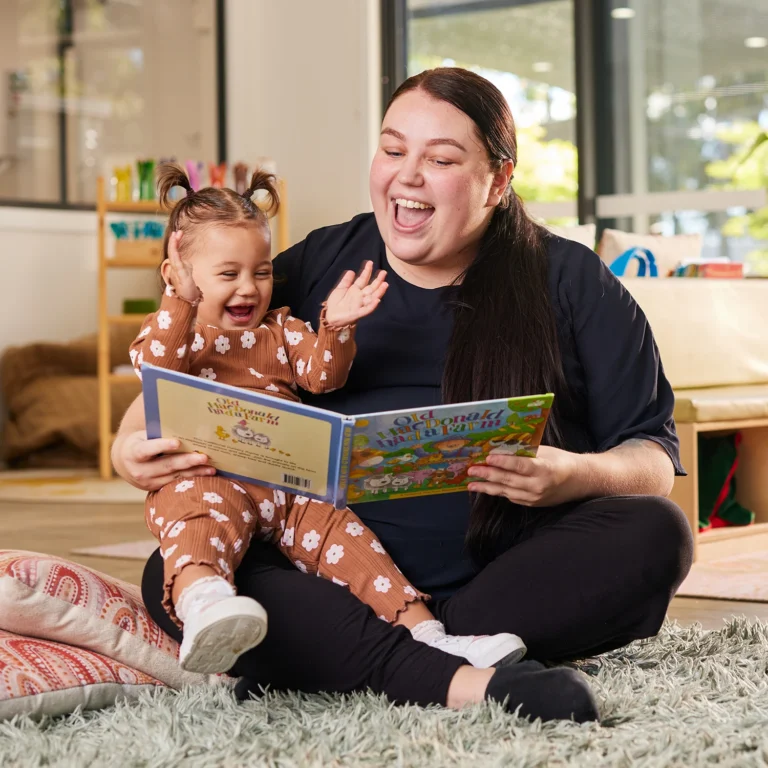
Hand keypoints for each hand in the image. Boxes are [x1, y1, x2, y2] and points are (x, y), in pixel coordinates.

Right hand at [113, 430, 214, 491]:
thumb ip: (159, 432)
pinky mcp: (156, 489)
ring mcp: (149, 482)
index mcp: (134, 452)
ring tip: (211, 468)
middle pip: (167, 465)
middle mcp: (140, 470)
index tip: (177, 442)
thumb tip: (185, 423)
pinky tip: (206, 474)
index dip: (162, 445)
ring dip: (195, 472)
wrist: (125, 462)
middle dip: (187, 461)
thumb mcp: (143, 435)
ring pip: (175, 477)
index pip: (147, 449)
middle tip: (204, 457)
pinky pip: (177, 483)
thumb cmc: (140, 442)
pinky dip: (192, 478)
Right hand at [166, 231, 200, 303]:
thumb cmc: (188, 289)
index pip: (175, 252)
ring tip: (175, 235)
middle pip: (172, 252)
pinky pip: (177, 263)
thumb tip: (187, 261)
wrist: (188, 300)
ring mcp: (177, 272)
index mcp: (177, 266)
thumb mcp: (188, 274)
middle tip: (177, 232)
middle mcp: (175, 268)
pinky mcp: (181, 276)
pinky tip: (176, 248)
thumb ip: (187, 266)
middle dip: (174, 241)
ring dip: (174, 245)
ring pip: (173, 256)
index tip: (178, 233)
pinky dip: (175, 255)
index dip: (175, 242)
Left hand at [325, 261, 387, 326]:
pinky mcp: (358, 313)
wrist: (330, 315)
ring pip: (372, 297)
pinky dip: (372, 305)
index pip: (363, 279)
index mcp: (355, 290)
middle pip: (371, 288)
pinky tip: (377, 300)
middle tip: (384, 272)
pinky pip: (367, 309)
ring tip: (385, 284)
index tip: (370, 263)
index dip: (367, 271)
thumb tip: (351, 271)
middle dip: (378, 280)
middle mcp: (360, 296)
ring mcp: (360, 304)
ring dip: (379, 292)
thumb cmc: (335, 302)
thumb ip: (346, 281)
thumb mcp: (339, 289)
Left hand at [466, 446, 589, 506]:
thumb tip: (501, 447)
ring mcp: (534, 498)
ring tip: (471, 483)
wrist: (579, 481)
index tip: (487, 457)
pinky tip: (485, 487)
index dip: (503, 462)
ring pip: (506, 491)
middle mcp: (539, 486)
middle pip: (509, 480)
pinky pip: (511, 497)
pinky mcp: (531, 504)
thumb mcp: (545, 451)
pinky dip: (497, 491)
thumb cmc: (560, 461)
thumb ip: (525, 452)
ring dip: (487, 487)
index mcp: (545, 469)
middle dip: (488, 475)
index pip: (520, 466)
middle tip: (471, 470)